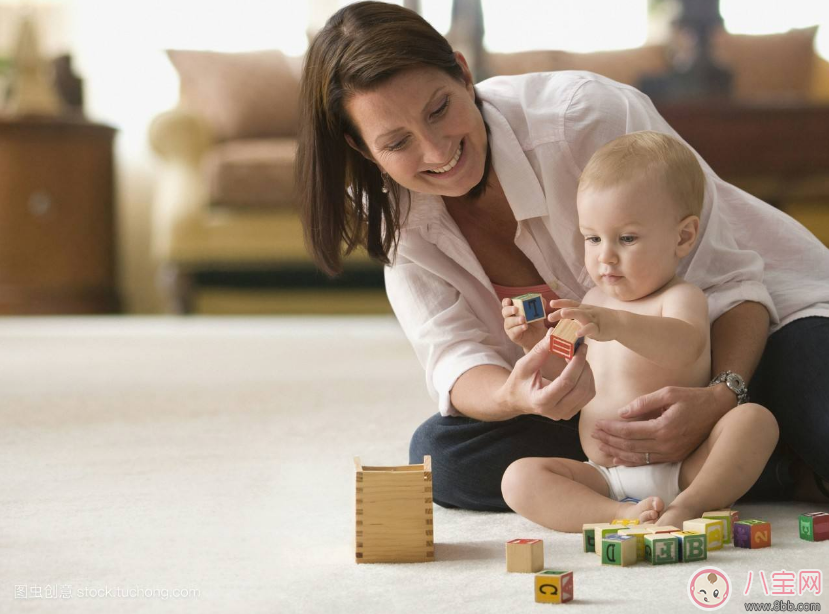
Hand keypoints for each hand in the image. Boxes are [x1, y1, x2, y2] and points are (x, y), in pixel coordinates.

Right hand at [500, 330, 594, 420]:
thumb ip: (539, 350)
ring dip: (587, 372)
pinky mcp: (572, 412)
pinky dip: (587, 379)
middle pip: (580, 388)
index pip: (566, 382)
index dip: (576, 363)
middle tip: (580, 349)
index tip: (580, 348)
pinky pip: (587, 395)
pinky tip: (578, 368)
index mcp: (541, 401)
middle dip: (584, 366)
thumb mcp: (524, 365)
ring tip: (578, 358)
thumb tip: (555, 333)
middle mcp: (555, 412)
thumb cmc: (518, 381)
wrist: (517, 400)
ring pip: (587, 392)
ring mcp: (565, 414)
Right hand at [501, 297, 547, 351]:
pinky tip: (525, 326)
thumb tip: (541, 299)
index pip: (506, 304)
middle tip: (516, 309)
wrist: (538, 335)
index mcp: (513, 309)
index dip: (506, 302)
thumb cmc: (535, 321)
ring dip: (515, 320)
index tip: (509, 301)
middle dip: (509, 310)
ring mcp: (510, 327)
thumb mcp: (539, 312)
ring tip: (523, 319)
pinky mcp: (513, 335)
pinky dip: (519, 328)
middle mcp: (509, 317)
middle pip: (504, 312)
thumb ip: (540, 305)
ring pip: (508, 322)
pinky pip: (513, 331)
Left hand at [548, 299, 620, 341]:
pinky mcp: (599, 328)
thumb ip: (576, 317)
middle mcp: (587, 312)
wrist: (620, 322)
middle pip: (573, 309)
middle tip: (549, 317)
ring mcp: (593, 319)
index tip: (550, 303)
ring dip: (571, 314)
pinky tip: (577, 333)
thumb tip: (561, 319)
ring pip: (581, 315)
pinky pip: (591, 328)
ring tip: (562, 314)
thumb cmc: (601, 320)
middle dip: (560, 312)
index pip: (571, 304)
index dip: (561, 303)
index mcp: (583, 309)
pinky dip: (584, 330)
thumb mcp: (587, 315)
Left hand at [590, 385, 727, 464]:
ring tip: (600, 445)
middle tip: (593, 433)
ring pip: (637, 457)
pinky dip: (631, 461)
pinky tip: (618, 459)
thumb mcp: (668, 393)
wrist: (718, 409)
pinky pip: (648, 462)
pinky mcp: (674, 457)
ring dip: (616, 452)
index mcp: (664, 428)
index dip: (610, 429)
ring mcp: (671, 454)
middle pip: (629, 446)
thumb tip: (621, 412)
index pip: (629, 432)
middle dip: (609, 440)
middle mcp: (667, 445)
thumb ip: (643, 403)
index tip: (597, 424)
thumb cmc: (693, 398)